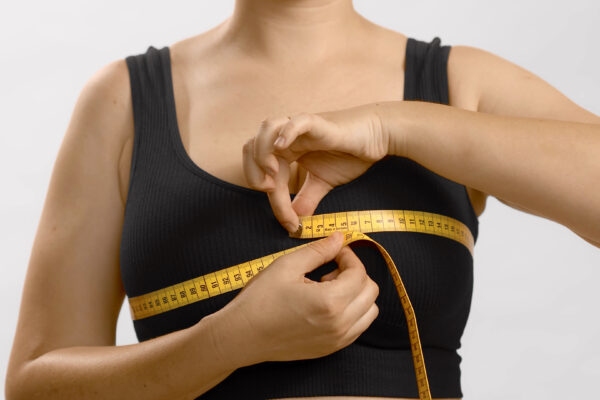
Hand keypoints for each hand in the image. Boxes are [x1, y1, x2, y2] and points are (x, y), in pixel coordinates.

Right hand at [214, 231, 378, 363]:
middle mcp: (340, 324)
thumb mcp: (287, 265)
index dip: (348, 256)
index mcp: (330, 302)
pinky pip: (357, 327)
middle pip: (370, 291)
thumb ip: (318, 250)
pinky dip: (352, 311)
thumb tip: (339, 238)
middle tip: (331, 268)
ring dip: (356, 294)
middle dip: (355, 274)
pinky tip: (326, 304)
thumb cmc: (259, 300)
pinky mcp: (331, 348)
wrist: (241, 336)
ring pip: (369, 311)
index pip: (359, 273)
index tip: (334, 250)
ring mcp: (337, 340)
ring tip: (329, 288)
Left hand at [242, 103, 389, 232]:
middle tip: (271, 191)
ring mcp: (298, 127)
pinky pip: (294, 121)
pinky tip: (282, 147)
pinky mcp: (315, 121)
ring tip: (274, 173)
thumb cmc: (350, 154)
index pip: (264, 175)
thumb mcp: (323, 183)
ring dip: (262, 153)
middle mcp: (286, 137)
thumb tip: (295, 222)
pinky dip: (285, 133)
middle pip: (251, 148)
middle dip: (253, 172)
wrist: (376, 137)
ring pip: (265, 129)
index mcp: (284, 151)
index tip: (290, 223)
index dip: (273, 202)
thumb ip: (306, 199)